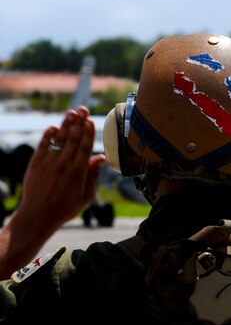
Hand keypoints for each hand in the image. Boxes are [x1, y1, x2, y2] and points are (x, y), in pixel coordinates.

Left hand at [17, 106, 105, 231]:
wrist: (38, 216)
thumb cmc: (65, 208)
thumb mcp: (86, 195)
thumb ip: (93, 175)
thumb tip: (101, 158)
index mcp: (78, 173)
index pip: (85, 147)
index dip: (89, 132)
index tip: (91, 121)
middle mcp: (63, 165)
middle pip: (73, 139)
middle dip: (79, 123)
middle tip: (83, 109)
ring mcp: (48, 163)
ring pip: (59, 139)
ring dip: (66, 124)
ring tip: (71, 112)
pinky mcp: (35, 164)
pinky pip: (43, 145)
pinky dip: (49, 135)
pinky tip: (55, 126)